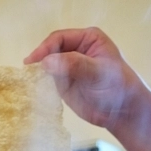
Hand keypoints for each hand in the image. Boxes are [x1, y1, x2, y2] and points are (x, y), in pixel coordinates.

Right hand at [24, 27, 150, 130]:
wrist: (123, 111)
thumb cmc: (117, 87)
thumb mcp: (98, 72)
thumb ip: (74, 65)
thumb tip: (46, 62)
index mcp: (87, 39)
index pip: (60, 38)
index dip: (45, 48)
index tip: (33, 61)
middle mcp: (76, 49)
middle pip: (50, 49)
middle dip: (40, 58)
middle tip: (28, 71)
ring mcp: (69, 66)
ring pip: (47, 64)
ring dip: (38, 71)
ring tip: (28, 79)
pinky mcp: (64, 82)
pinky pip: (48, 79)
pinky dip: (40, 82)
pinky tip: (34, 87)